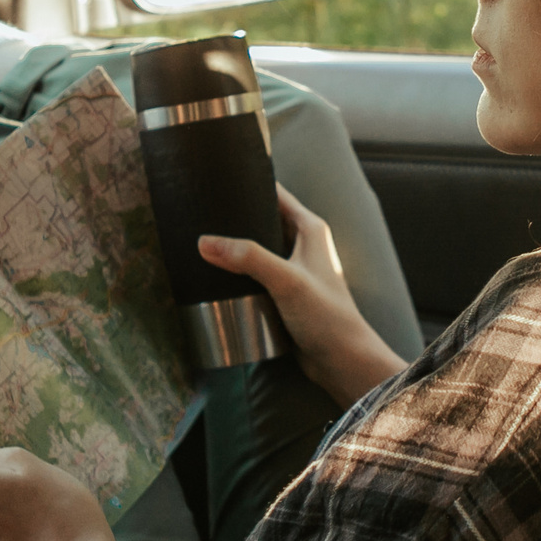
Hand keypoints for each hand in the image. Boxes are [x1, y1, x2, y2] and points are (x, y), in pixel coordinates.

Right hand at [199, 185, 408, 406]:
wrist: (342, 361)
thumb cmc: (327, 317)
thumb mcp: (286, 281)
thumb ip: (248, 258)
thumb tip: (205, 242)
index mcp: (310, 229)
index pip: (275, 193)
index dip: (249, 183)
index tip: (217, 179)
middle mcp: (303, 244)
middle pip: (262, 220)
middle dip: (234, 218)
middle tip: (198, 215)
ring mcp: (293, 269)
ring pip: (256, 249)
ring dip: (234, 248)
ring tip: (199, 243)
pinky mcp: (283, 293)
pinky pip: (255, 274)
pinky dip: (238, 273)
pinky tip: (215, 276)